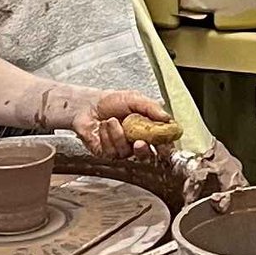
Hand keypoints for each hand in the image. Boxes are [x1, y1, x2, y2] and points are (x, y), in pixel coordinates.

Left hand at [49, 84, 179, 154]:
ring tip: (111, 120)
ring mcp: (121, 149)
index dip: (165, 147)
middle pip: (146, 156)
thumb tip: (167, 117)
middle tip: (139, 142)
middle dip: (143, 151)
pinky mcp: (107, 153)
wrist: (88, 105)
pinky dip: (106, 136)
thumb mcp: (134, 99)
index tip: (165, 146)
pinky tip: (103, 126)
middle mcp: (135, 142)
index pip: (161, 143)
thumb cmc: (111, 102)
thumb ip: (152, 107)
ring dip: (118, 134)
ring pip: (126, 152)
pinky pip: (111, 151)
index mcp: (147, 129)